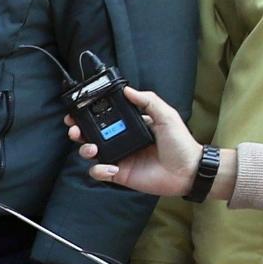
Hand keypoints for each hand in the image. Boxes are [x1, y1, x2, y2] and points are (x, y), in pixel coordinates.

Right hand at [72, 87, 207, 197]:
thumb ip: (148, 101)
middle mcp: (121, 140)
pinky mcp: (119, 174)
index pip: (104, 118)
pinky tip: (111, 167)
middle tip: (74, 129)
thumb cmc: (180, 143)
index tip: (77, 111)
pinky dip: (99, 170)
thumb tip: (128, 89)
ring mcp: (119, 157)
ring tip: (92, 149)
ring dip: (85, 149)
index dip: (88, 114)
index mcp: (130, 125)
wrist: (188, 171)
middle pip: (91, 135)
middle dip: (78, 131)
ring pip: (90, 153)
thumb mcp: (166, 115)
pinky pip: (99, 172)